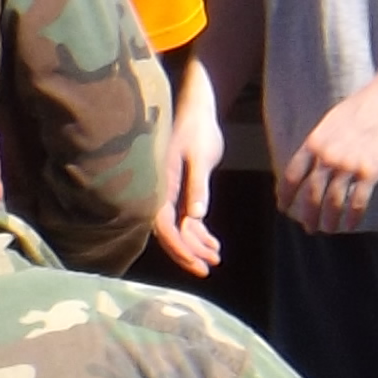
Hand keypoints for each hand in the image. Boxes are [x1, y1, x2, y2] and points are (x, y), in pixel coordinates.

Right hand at [152, 64, 227, 276]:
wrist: (198, 109)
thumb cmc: (197, 128)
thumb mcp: (200, 156)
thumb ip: (197, 186)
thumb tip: (196, 217)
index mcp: (160, 186)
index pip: (164, 225)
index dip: (179, 247)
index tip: (196, 262)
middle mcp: (162, 193)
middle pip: (169, 232)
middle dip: (188, 252)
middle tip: (208, 268)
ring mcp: (171, 193)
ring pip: (180, 228)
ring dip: (196, 244)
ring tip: (216, 257)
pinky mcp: (183, 190)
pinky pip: (187, 219)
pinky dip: (200, 232)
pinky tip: (214, 244)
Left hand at [277, 73, 377, 233]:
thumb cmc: (363, 106)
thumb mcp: (332, 121)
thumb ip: (321, 141)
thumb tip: (312, 158)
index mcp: (314, 142)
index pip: (292, 175)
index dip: (286, 194)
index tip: (283, 207)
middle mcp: (327, 156)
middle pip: (311, 194)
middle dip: (307, 214)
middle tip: (308, 228)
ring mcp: (348, 165)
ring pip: (332, 202)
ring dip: (328, 220)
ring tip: (327, 230)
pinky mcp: (370, 171)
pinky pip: (357, 201)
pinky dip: (353, 216)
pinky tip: (351, 225)